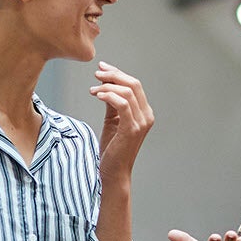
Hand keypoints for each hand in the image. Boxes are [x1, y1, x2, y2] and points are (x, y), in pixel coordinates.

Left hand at [90, 62, 152, 178]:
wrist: (113, 172)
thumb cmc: (112, 149)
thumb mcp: (113, 121)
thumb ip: (113, 103)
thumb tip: (106, 85)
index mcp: (144, 113)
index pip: (134, 85)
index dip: (118, 73)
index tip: (102, 67)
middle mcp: (146, 116)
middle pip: (133, 84)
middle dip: (113, 75)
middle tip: (96, 73)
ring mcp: (141, 123)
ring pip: (128, 92)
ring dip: (108, 86)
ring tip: (93, 89)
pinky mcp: (132, 129)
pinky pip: (123, 104)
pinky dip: (109, 96)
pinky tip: (97, 95)